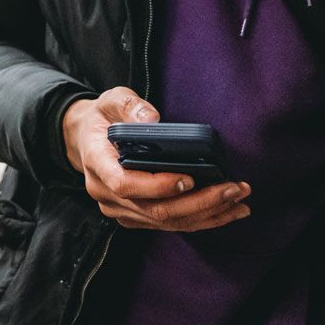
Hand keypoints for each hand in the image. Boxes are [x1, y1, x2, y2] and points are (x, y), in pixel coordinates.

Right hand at [62, 87, 250, 231]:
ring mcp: (118, 208)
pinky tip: (226, 212)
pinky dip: (199, 220)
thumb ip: (130, 106)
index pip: (124, 184)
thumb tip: (152, 119)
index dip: (158, 186)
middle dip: (197, 203)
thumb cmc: (103, 118)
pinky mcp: (133, 216)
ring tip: (238, 201)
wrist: (86, 139)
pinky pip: (167, 224)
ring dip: (205, 214)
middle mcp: (105, 193)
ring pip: (164, 221)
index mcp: (97, 163)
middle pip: (153, 209)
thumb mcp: (111, 100)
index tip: (190, 178)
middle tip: (232, 189)